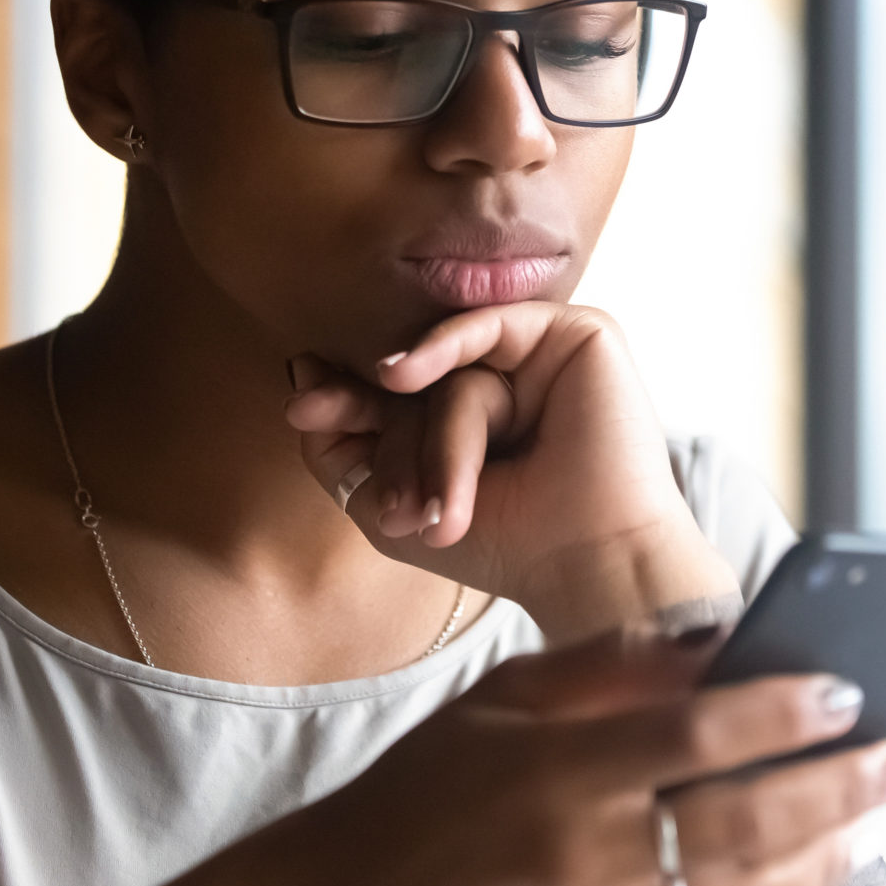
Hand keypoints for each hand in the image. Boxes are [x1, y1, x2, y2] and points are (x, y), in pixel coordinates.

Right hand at [138, 631, 885, 885]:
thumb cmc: (423, 788)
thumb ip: (607, 670)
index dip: (784, 713)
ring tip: (878, 820)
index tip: (848, 690)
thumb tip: (714, 644)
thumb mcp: (500, 701)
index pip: (699, 734)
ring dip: (826, 853)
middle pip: (746, 817)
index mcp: (556, 769)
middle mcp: (582, 853)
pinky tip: (799, 868)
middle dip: (842, 787)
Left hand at [283, 303, 740, 635]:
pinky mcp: (579, 334)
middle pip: (418, 381)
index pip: (397, 394)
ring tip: (432, 514)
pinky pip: (489, 324)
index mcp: (474, 419)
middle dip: (383, 433)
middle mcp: (509, 381)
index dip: (346, 401)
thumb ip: (338, 447)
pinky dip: (440, 347)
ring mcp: (544, 357)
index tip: (302, 410)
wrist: (585, 562)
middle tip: (366, 483)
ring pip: (453, 371)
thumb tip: (300, 370)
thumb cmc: (500, 546)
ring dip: (432, 443)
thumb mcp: (388, 505)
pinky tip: (399, 374)